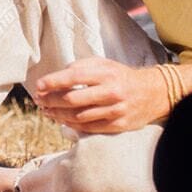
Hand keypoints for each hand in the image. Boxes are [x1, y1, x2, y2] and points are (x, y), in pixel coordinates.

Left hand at [34, 57, 167, 133]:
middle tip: (38, 100)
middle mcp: (111, 92)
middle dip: (51, 100)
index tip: (38, 85)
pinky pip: (90, 127)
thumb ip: (81, 67)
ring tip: (46, 111)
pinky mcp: (118, 125)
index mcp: (106, 73)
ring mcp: (115, 110)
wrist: (153, 93)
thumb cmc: (121, 77)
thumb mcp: (104, 64)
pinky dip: (72, 125)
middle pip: (73, 99)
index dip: (54, 81)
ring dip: (58, 114)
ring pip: (79, 116)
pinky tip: (62, 120)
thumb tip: (57, 76)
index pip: (74, 76)